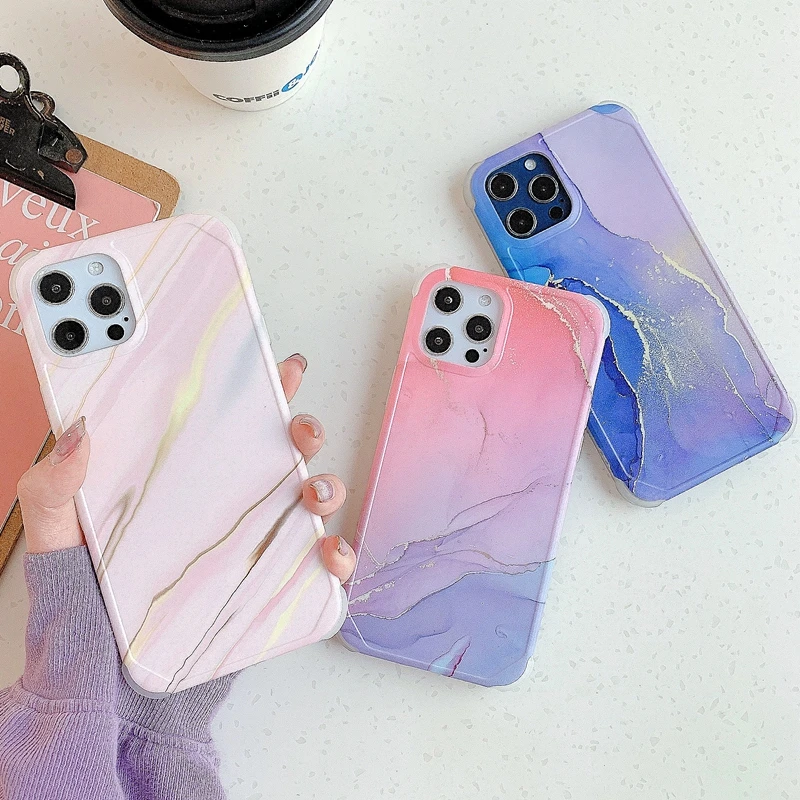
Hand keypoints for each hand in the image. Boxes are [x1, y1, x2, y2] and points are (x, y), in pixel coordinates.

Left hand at [16, 353, 355, 581]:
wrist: (108, 685)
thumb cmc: (87, 607)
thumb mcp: (59, 541)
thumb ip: (56, 489)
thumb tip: (78, 432)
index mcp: (184, 480)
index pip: (228, 422)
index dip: (260, 388)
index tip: (279, 365)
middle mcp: (228, 505)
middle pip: (282, 454)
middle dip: (303, 430)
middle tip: (297, 428)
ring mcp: (254, 544)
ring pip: (310, 501)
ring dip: (327, 486)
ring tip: (311, 492)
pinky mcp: (271, 587)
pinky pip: (319, 567)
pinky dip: (337, 556)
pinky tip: (326, 553)